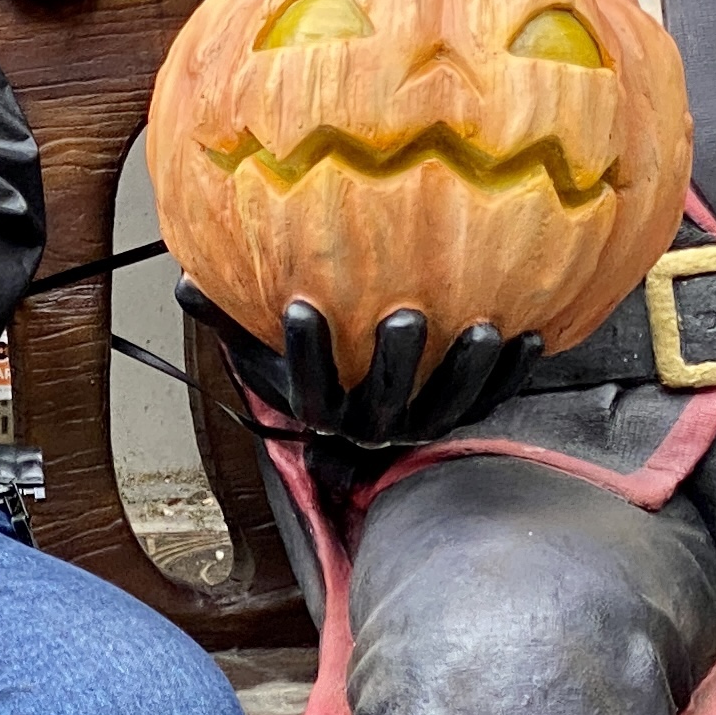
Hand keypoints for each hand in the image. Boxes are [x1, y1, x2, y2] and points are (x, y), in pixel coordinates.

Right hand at [178, 285, 539, 450]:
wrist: (357, 434)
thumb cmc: (310, 374)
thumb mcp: (260, 356)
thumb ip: (228, 317)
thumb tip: (185, 280)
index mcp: (323, 413)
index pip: (308, 391)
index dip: (303, 352)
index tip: (298, 306)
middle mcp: (372, 428)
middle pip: (384, 406)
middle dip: (397, 364)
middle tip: (406, 318)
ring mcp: (420, 428)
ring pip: (446, 409)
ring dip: (467, 371)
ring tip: (483, 328)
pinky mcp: (461, 420)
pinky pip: (490, 404)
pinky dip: (510, 375)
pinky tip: (529, 334)